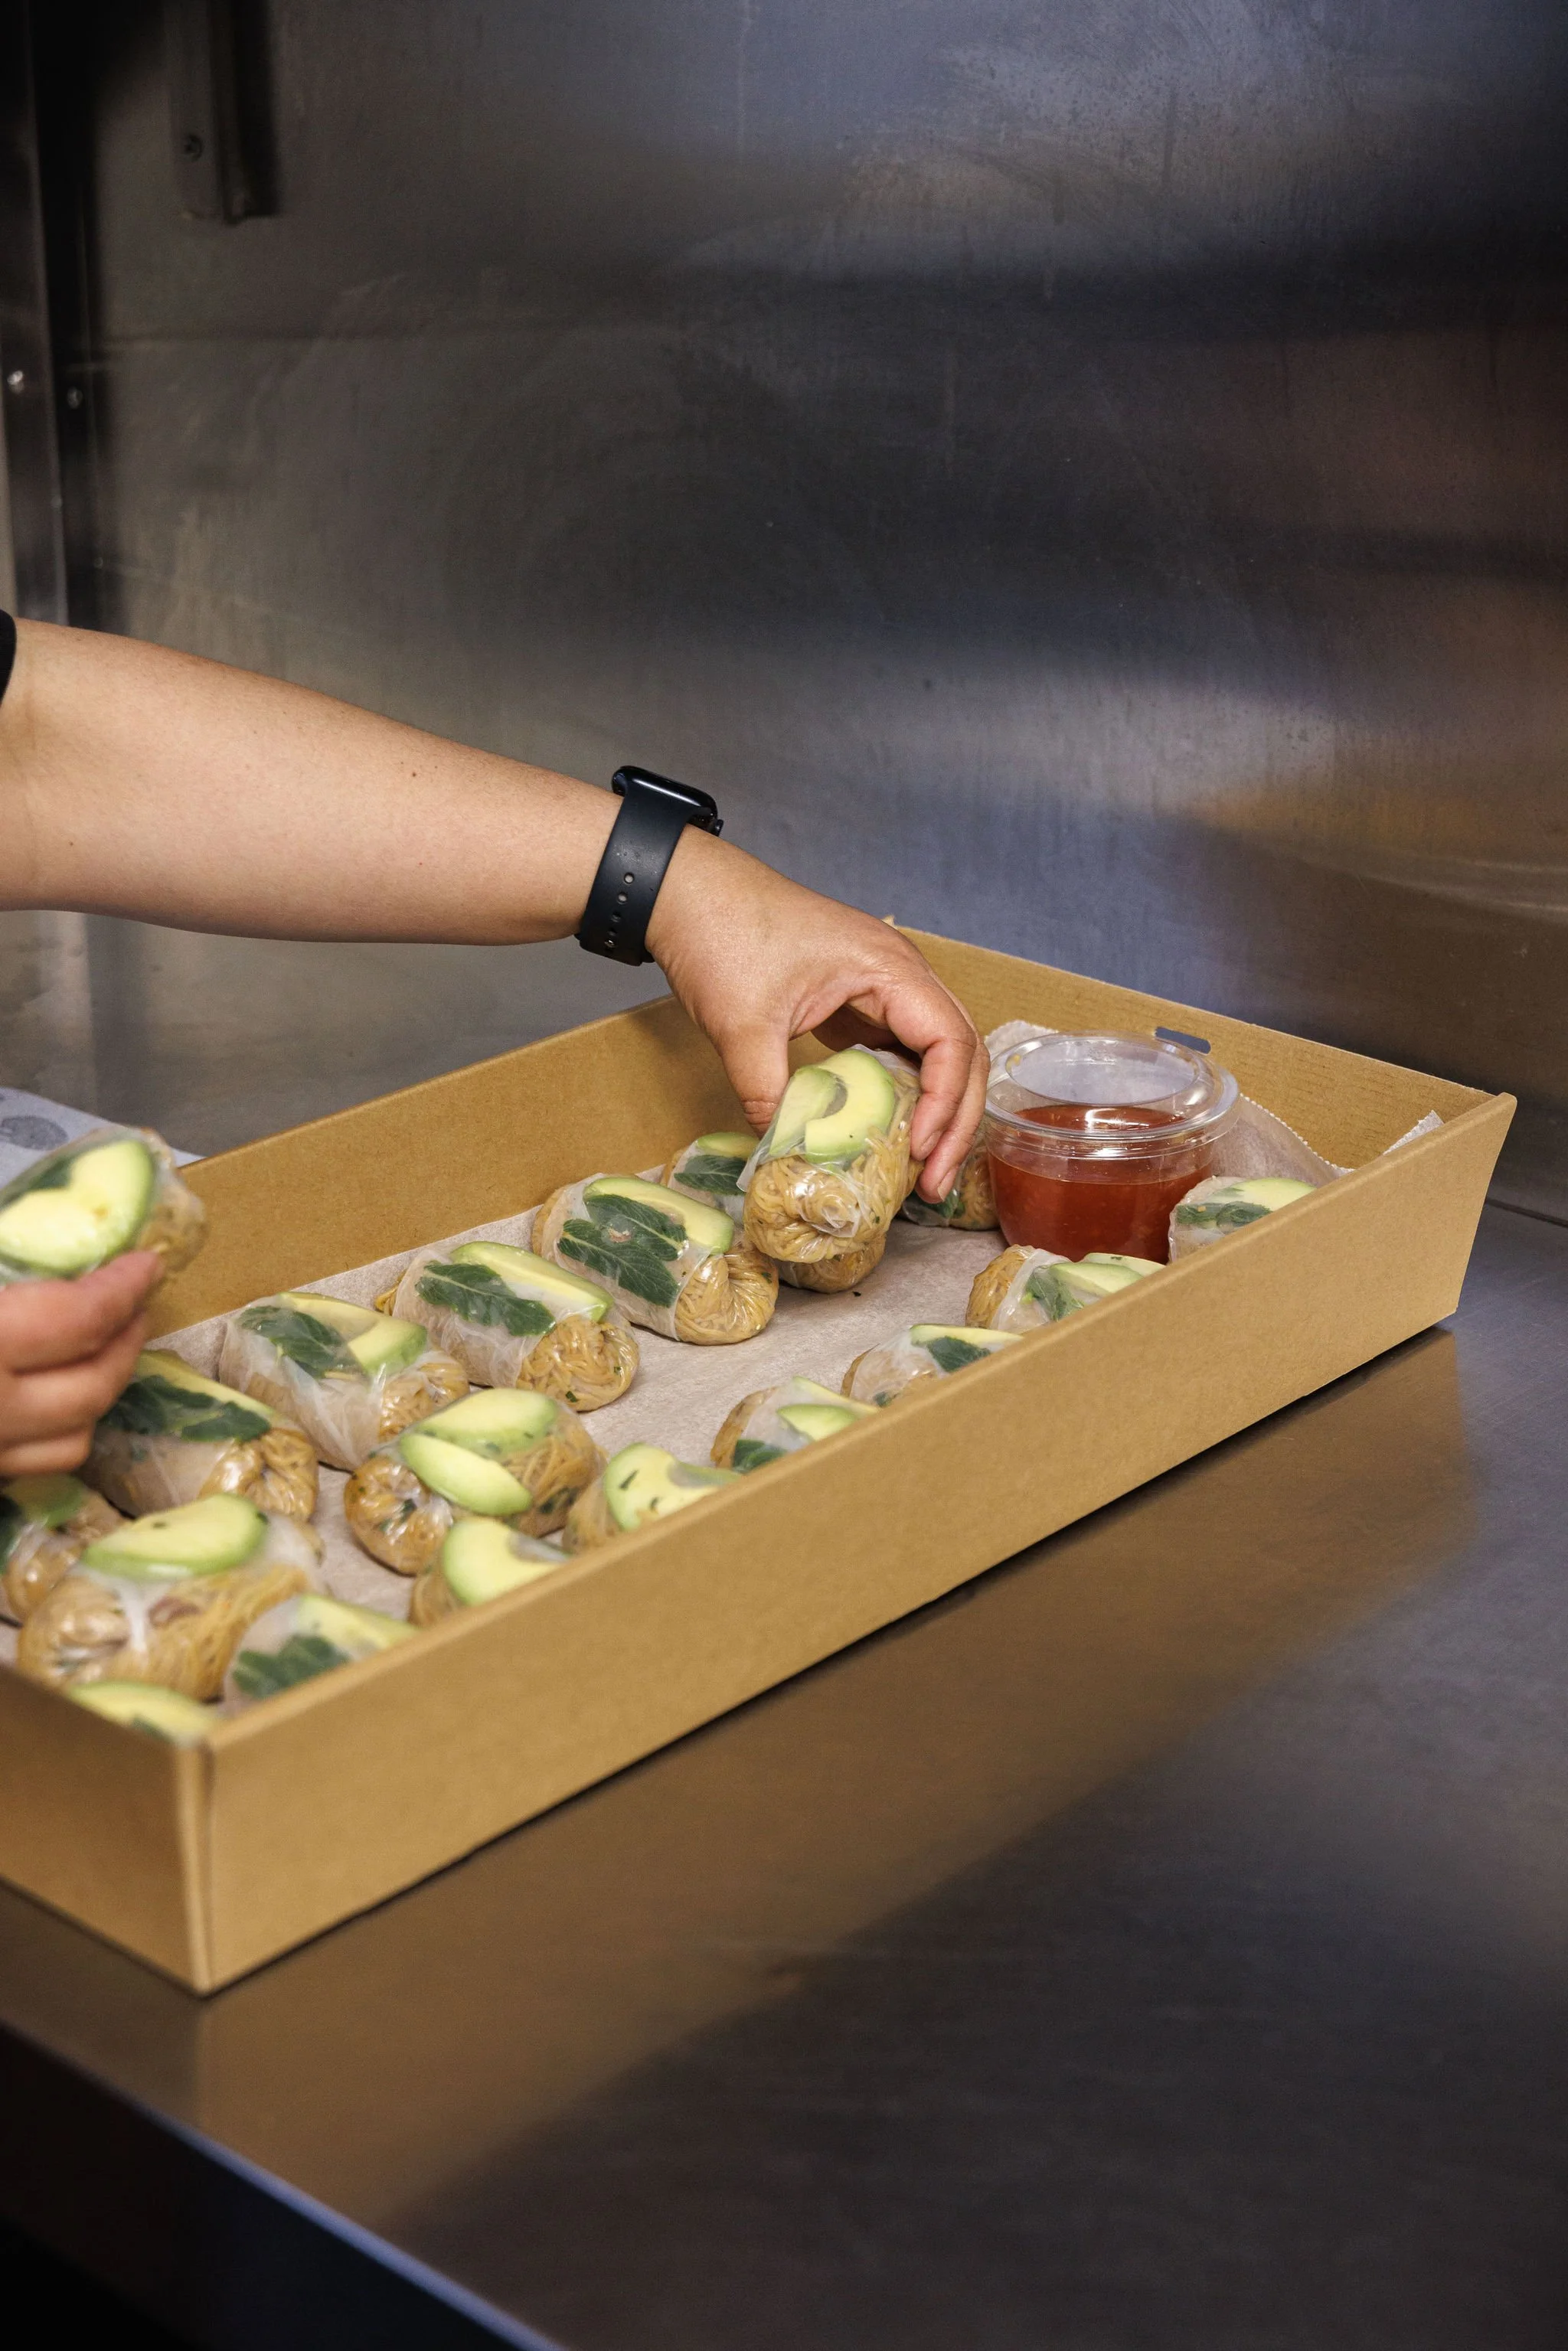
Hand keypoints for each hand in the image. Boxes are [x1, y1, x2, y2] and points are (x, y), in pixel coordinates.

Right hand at [0, 1253, 157, 1476]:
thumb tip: (72, 1260)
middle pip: (93, 1385)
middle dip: (126, 1341)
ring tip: (104, 1347)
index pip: (80, 1320)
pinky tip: (55, 1393)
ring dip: (102, 1388)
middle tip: (136, 1305)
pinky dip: (62, 1428)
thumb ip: (12, 1276)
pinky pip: (36, 1465)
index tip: (146, 1265)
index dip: (123, 1289)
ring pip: (74, 1437)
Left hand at [648, 832, 985, 1200]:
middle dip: (957, 1119)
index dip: (946, 1104)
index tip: (919, 1152)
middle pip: (962, 1050)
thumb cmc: (720, 933)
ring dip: (936, 1108)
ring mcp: (881, 984)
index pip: (952, 1043)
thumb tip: (785, 1154)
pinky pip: (899, 1048)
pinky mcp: (857, 997)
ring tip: (921, 1166)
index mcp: (889, 967)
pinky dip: (904, 1091)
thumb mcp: (741, 1025)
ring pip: (935, 1052)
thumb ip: (768, 1094)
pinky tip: (888, 1130)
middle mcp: (900, 972)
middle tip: (935, 1181)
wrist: (686, 888)